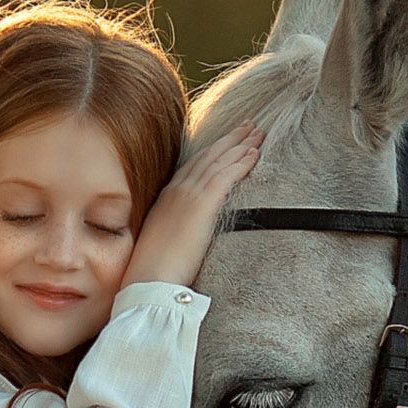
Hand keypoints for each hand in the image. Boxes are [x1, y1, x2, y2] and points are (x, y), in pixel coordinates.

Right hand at [118, 120, 264, 289]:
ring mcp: (188, 196)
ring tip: (259, 133)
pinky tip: (255, 154)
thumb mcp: (164, 242)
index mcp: (167, 198)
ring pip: (219, 162)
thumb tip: (187, 234)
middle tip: (250, 125)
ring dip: (240, 145)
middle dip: (230, 139)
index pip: (194, 166)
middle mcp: (177, 191)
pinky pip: (225, 177)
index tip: (229, 140)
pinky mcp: (200, 206)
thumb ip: (177, 230)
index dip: (214, 150)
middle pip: (208, 157)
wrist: (148, 281)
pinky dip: (241, 163)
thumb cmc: (154, 272)